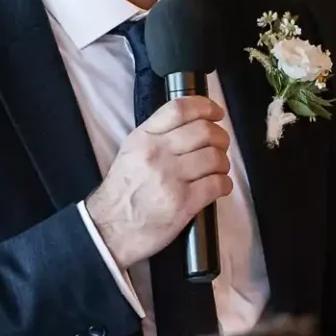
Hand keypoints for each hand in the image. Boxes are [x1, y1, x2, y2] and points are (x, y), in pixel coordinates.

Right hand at [86, 96, 233, 269]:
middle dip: (220, 138)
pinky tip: (219, 186)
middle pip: (204, 131)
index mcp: (144, 137)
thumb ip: (157, 135)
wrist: (110, 228)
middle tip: (220, 147)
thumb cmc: (122, 192)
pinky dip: (224, 184)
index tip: (217, 114)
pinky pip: (217, 184)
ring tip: (217, 170)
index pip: (180, 109)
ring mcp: (172, 178)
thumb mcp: (131, 152)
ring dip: (222, 163)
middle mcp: (158, 153)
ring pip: (215, 157)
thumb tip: (191, 126)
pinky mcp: (184, 203)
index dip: (206, 107)